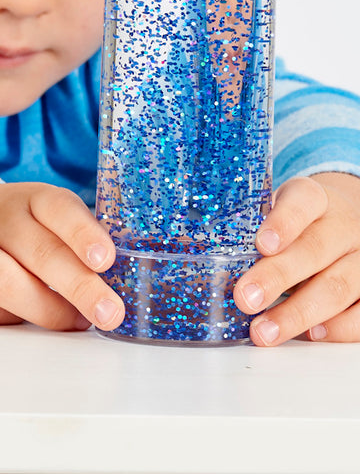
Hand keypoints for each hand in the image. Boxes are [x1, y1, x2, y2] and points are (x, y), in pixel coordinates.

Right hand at [0, 171, 124, 330]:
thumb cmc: (16, 228)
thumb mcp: (43, 216)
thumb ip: (78, 240)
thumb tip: (127, 283)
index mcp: (30, 199)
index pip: (57, 207)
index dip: (83, 233)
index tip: (106, 259)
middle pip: (39, 251)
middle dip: (79, 285)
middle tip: (110, 313)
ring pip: (6, 282)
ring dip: (48, 310)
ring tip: (76, 323)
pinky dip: (12, 320)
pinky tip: (29, 319)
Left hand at [234, 172, 359, 344]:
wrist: (345, 218)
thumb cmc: (297, 218)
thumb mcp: (275, 206)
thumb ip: (247, 222)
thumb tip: (189, 246)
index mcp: (316, 198)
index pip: (302, 203)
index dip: (283, 224)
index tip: (260, 244)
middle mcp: (345, 226)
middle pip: (315, 250)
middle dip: (277, 278)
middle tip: (244, 298)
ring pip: (338, 287)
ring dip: (298, 313)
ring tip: (263, 331)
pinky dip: (336, 329)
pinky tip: (308, 335)